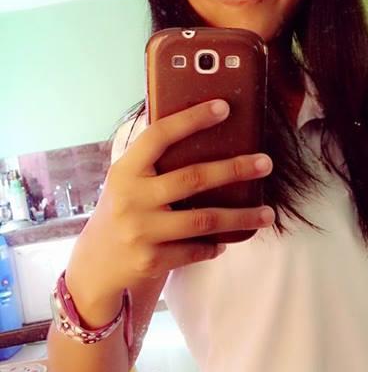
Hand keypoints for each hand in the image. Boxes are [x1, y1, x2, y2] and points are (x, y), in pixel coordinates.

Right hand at [66, 99, 273, 301]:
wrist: (96, 264)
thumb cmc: (122, 211)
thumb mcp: (125, 180)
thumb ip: (151, 159)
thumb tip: (194, 124)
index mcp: (126, 170)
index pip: (159, 135)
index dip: (191, 119)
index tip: (224, 107)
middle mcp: (132, 198)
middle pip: (193, 178)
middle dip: (235, 169)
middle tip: (265, 163)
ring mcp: (141, 231)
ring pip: (203, 220)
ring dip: (241, 217)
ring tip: (267, 213)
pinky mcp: (151, 260)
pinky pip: (196, 250)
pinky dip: (214, 245)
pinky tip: (225, 240)